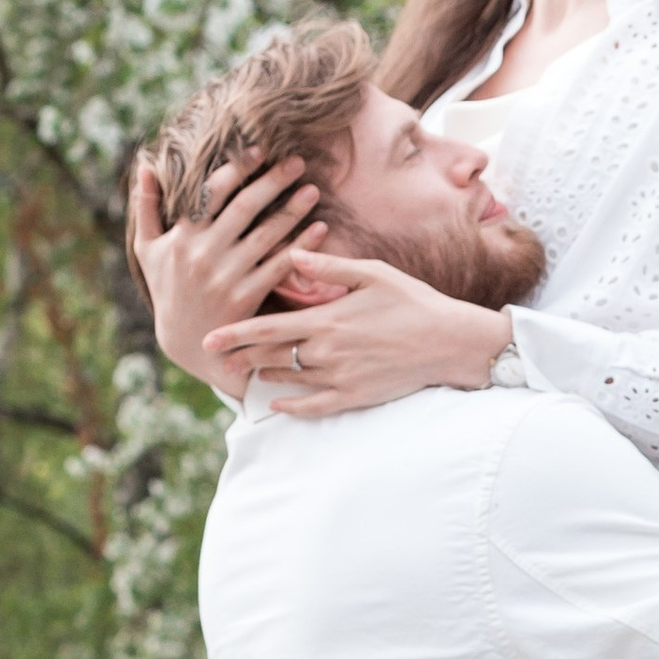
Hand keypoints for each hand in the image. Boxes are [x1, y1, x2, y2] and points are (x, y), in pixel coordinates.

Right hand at [129, 152, 319, 391]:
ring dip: (292, 210)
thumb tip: (145, 167)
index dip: (238, 168)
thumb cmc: (167, 288)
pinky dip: (300, 247)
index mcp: (181, 237)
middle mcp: (203, 254)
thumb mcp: (146, 250)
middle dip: (273, 181)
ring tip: (312, 190)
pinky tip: (319, 229)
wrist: (186, 342)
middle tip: (297, 161)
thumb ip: (146, 208)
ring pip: (265, 235)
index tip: (260, 150)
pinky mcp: (247, 297)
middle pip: (244, 208)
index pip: (212, 192)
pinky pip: (279, 266)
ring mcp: (226, 277)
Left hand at [223, 249, 512, 413]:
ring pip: (289, 380)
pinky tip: (277, 405)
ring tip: (245, 373)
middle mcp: (328, 352)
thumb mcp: (372, 274)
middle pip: (271, 356)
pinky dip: (292, 407)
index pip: (268, 328)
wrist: (450, 342)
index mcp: (327, 319)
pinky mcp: (356, 397)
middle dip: (240, 357)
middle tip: (216, 359)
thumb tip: (291, 251)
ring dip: (263, 376)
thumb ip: (328, 267)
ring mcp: (340, 378)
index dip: (235, 334)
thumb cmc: (413, 301)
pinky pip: (314, 407)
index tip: (208, 338)